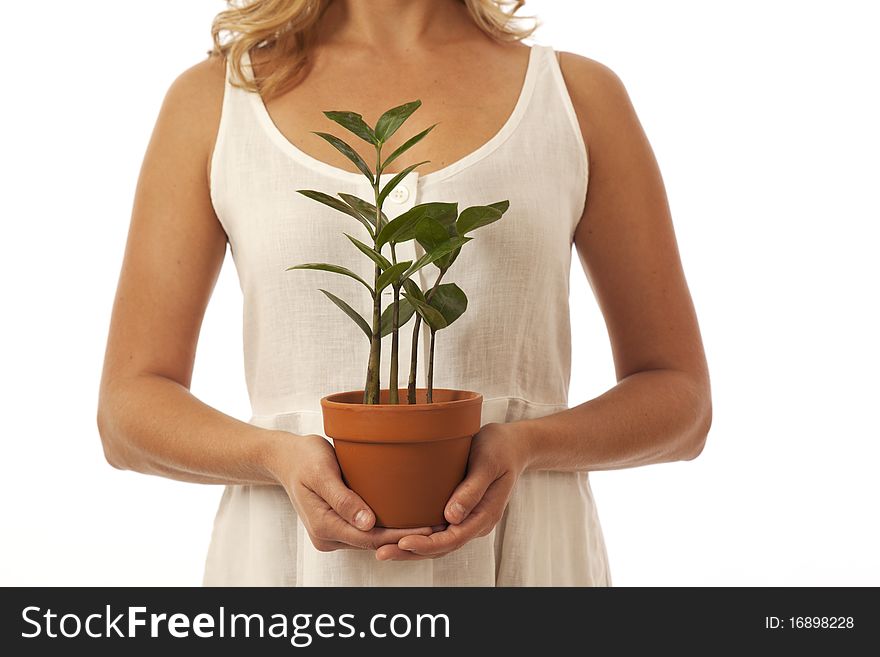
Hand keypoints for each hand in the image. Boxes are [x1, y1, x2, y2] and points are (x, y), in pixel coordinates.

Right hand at [270, 432, 435, 551]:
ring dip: (396, 534)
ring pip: (370, 539)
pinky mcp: (337, 526)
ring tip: (429, 524)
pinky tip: (407, 517)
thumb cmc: (305, 458)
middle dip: (404, 538)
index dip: (400, 536)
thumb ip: (343, 499)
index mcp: (324, 525)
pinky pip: (364, 531)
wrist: (286, 457)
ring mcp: (331, 534)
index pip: (370, 538)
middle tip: (438, 527)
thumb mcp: (322, 472)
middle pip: (372, 543)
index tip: (427, 528)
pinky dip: (385, 527)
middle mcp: (327, 536)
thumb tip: (367, 523)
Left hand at [375, 422, 530, 560]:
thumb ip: (472, 489)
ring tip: (382, 549)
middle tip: (381, 552)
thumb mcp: (488, 463)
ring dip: (412, 548)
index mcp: (485, 514)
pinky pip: (438, 530)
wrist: (513, 444)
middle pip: (442, 547)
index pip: (453, 538)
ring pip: (438, 542)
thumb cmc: (500, 448)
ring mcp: (467, 519)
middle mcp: (475, 522)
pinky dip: (418, 535)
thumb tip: (452, 517)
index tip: (403, 542)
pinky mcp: (458, 511)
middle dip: (411, 552)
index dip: (427, 544)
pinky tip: (397, 533)